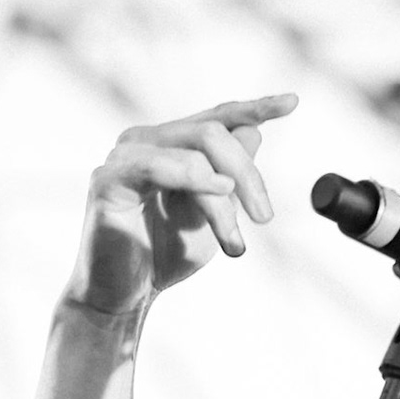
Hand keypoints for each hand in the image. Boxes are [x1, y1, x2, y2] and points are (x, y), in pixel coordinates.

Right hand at [67, 93, 298, 316]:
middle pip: (213, 132)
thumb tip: (254, 132)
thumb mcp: (213, 215)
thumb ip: (229, 178)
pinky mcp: (107, 180)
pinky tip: (216, 191)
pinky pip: (156, 165)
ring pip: (196, 152)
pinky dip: (193, 177)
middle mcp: (145, 141)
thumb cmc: (164, 256)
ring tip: (233, 242)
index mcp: (169, 145)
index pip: (216, 118)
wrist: (125, 297)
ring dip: (223, 201)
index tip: (292, 101)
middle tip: (264, 218)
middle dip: (247, 174)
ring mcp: (123, 156)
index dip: (255, 107)